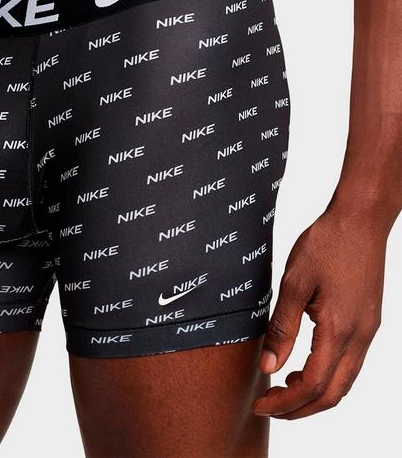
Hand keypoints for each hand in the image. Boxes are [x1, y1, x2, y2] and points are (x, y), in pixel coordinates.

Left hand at [252, 207, 385, 418]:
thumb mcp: (294, 283)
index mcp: (339, 329)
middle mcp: (360, 337)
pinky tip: (304, 367)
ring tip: (282, 390)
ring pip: (344, 382)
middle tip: (269, 406)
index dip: (285, 402)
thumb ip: (281, 328)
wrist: (360, 220)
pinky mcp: (368, 322)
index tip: (260, 405)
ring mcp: (368, 331)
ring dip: (314, 394)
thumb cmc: (325, 244)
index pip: (313, 385)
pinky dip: (327, 376)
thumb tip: (268, 365)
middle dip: (300, 408)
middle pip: (333, 394)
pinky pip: (350, 363)